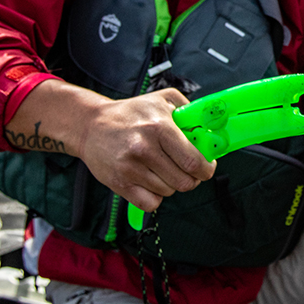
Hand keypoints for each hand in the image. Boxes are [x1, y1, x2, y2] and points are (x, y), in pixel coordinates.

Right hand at [77, 88, 215, 211]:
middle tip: (188, 170)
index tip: (207, 167)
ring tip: (163, 169)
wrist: (91, 125)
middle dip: (192, 178)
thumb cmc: (132, 113)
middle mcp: (144, 148)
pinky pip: (151, 203)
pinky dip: (155, 197)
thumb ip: (191, 112)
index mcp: (160, 127)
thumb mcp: (164, 100)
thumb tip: (212, 131)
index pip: (194, 161)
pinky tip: (151, 181)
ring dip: (171, 184)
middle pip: (184, 181)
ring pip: (169, 192)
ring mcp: (130, 168)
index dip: (207, 169)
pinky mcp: (119, 184)